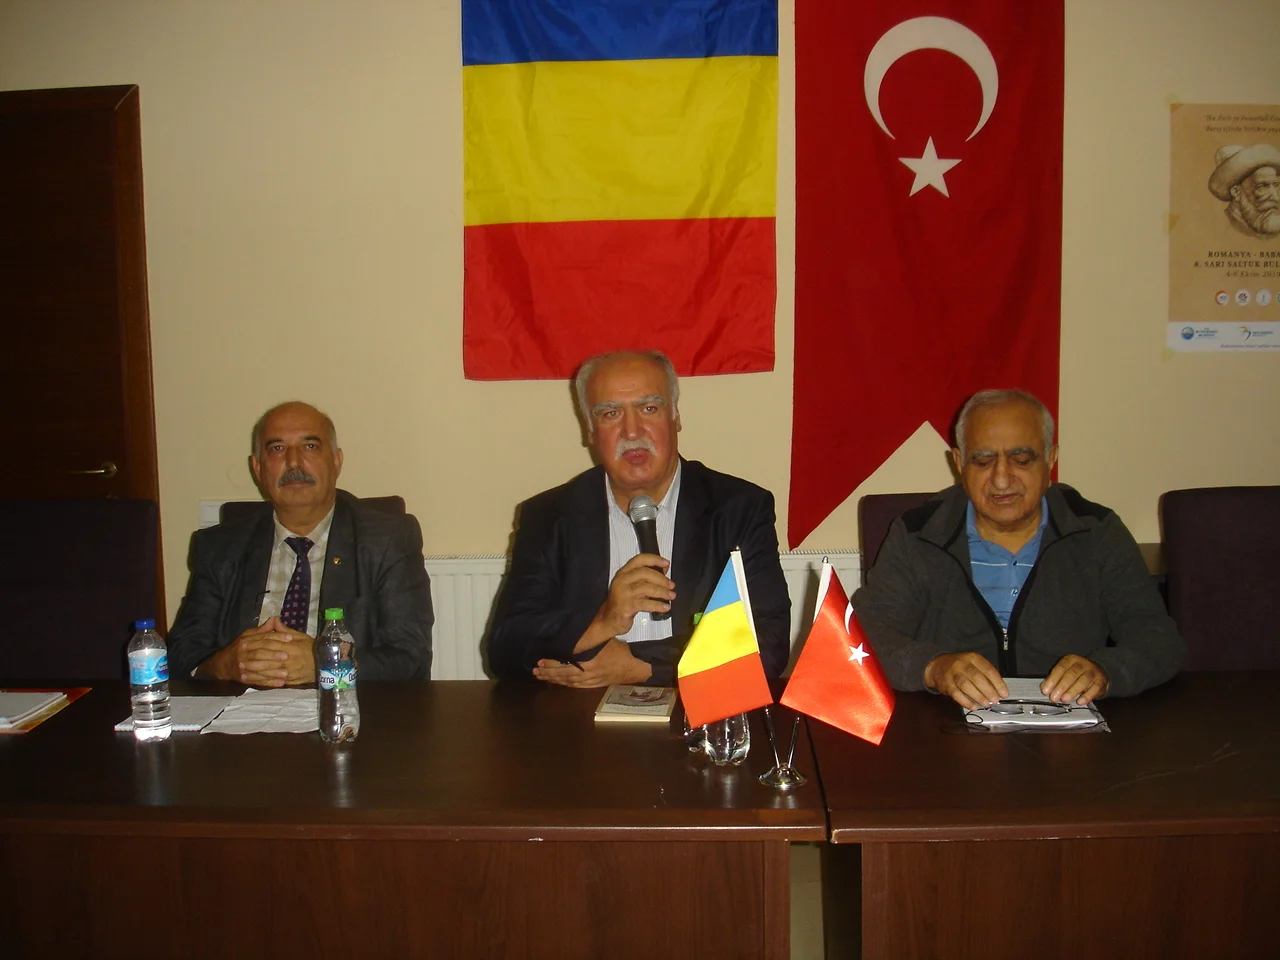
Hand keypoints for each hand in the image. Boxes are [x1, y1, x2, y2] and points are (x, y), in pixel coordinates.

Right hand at [197, 617, 315, 686]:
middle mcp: (243, 653)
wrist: (222, 664)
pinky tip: (281, 683)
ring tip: (286, 672)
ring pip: (258, 668)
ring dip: (273, 671)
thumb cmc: (238, 648)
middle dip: (273, 655)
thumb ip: (262, 630)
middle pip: (259, 653)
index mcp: (246, 642)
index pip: (263, 639)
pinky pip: (258, 681)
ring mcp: (243, 667)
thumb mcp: (247, 636)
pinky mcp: (244, 678)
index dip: (277, 637)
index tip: (290, 638)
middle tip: (287, 656)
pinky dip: (269, 682)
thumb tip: (275, 619)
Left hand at [533, 639, 652, 688]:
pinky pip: (574, 686)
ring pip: (567, 681)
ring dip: (553, 679)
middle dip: (548, 672)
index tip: (540, 660)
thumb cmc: (619, 651)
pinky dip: (564, 684)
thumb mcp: (603, 640)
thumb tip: (571, 634)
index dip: (552, 662)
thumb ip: (587, 639)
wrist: (633, 668)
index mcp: (588, 662)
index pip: (565, 663)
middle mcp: (586, 673)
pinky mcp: (592, 685)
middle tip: (535, 670)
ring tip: (541, 676)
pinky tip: (556, 682)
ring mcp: (589, 681)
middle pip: (563, 674)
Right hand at [576, 554, 674, 651]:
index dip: (654, 559)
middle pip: (645, 573)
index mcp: (623, 573)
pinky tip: (665, 607)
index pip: (639, 560)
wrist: (608, 619)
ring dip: (662, 592)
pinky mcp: (626, 606)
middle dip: (661, 579)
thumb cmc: (622, 601)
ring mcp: (623, 593)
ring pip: (646, 588)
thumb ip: (645, 578)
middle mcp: (622, 580)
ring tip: (671, 596)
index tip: (666, 563)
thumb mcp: (632, 586)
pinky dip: (658, 605)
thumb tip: (664, 570)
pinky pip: (645, 604)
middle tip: (671, 585)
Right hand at [923, 652, 1007, 708]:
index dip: (998, 682)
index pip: (988, 669)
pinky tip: (973, 706)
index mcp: (972, 658)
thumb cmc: (960, 666)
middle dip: (988, 690)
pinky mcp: (946, 684)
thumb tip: (999, 690)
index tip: (1004, 693)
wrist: (937, 665)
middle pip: (977, 677)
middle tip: (995, 700)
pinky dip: (966, 702)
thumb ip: (985, 674)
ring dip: (978, 696)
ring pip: (966, 685)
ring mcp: (952, 674)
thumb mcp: (973, 663)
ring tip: (986, 704)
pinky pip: (956, 694)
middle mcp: (962, 664)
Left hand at [1041, 654, 1108, 704]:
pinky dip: (1087, 696)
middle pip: (1072, 674)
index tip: (1046, 690)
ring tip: (1065, 699)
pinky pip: (1095, 688)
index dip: (1052, 680)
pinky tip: (1080, 701)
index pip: (1060, 668)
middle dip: (1061, 686)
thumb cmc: (1078, 674)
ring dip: (1073, 691)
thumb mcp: (1065, 672)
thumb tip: (1045, 688)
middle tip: (1054, 697)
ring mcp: (1093, 672)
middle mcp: (1082, 664)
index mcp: (1071, 660)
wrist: (1099, 672)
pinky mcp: (1101, 681)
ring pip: (1083, 680)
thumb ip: (1055, 679)